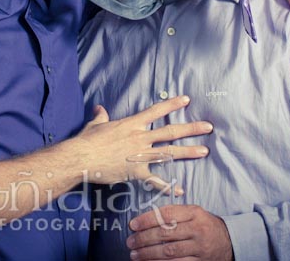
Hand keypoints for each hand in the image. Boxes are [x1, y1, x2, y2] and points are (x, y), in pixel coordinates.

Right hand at [73, 96, 211, 184]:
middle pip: (171, 131)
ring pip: (169, 152)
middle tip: (208, 127)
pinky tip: (180, 189)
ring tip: (204, 151)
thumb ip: (101, 116)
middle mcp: (140, 137)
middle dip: (191, 128)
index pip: (156, 111)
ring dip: (188, 152)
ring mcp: (139, 155)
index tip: (187, 100)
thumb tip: (99, 108)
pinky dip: (168, 185)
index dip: (172, 105)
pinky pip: (155, 180)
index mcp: (132, 124)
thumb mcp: (95, 125)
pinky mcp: (136, 172)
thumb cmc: (87, 141)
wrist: (81, 158)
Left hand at [126, 204, 232, 260]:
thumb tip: (145, 219)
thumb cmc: (204, 225)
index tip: (133, 225)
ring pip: (169, 251)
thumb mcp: (194, 213)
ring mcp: (199, 247)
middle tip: (130, 242)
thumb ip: (174, 213)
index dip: (147, 220)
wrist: (229, 241)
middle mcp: (197, 229)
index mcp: (194, 213)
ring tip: (135, 254)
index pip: (166, 214)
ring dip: (149, 254)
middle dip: (144, 238)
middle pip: (166, 233)